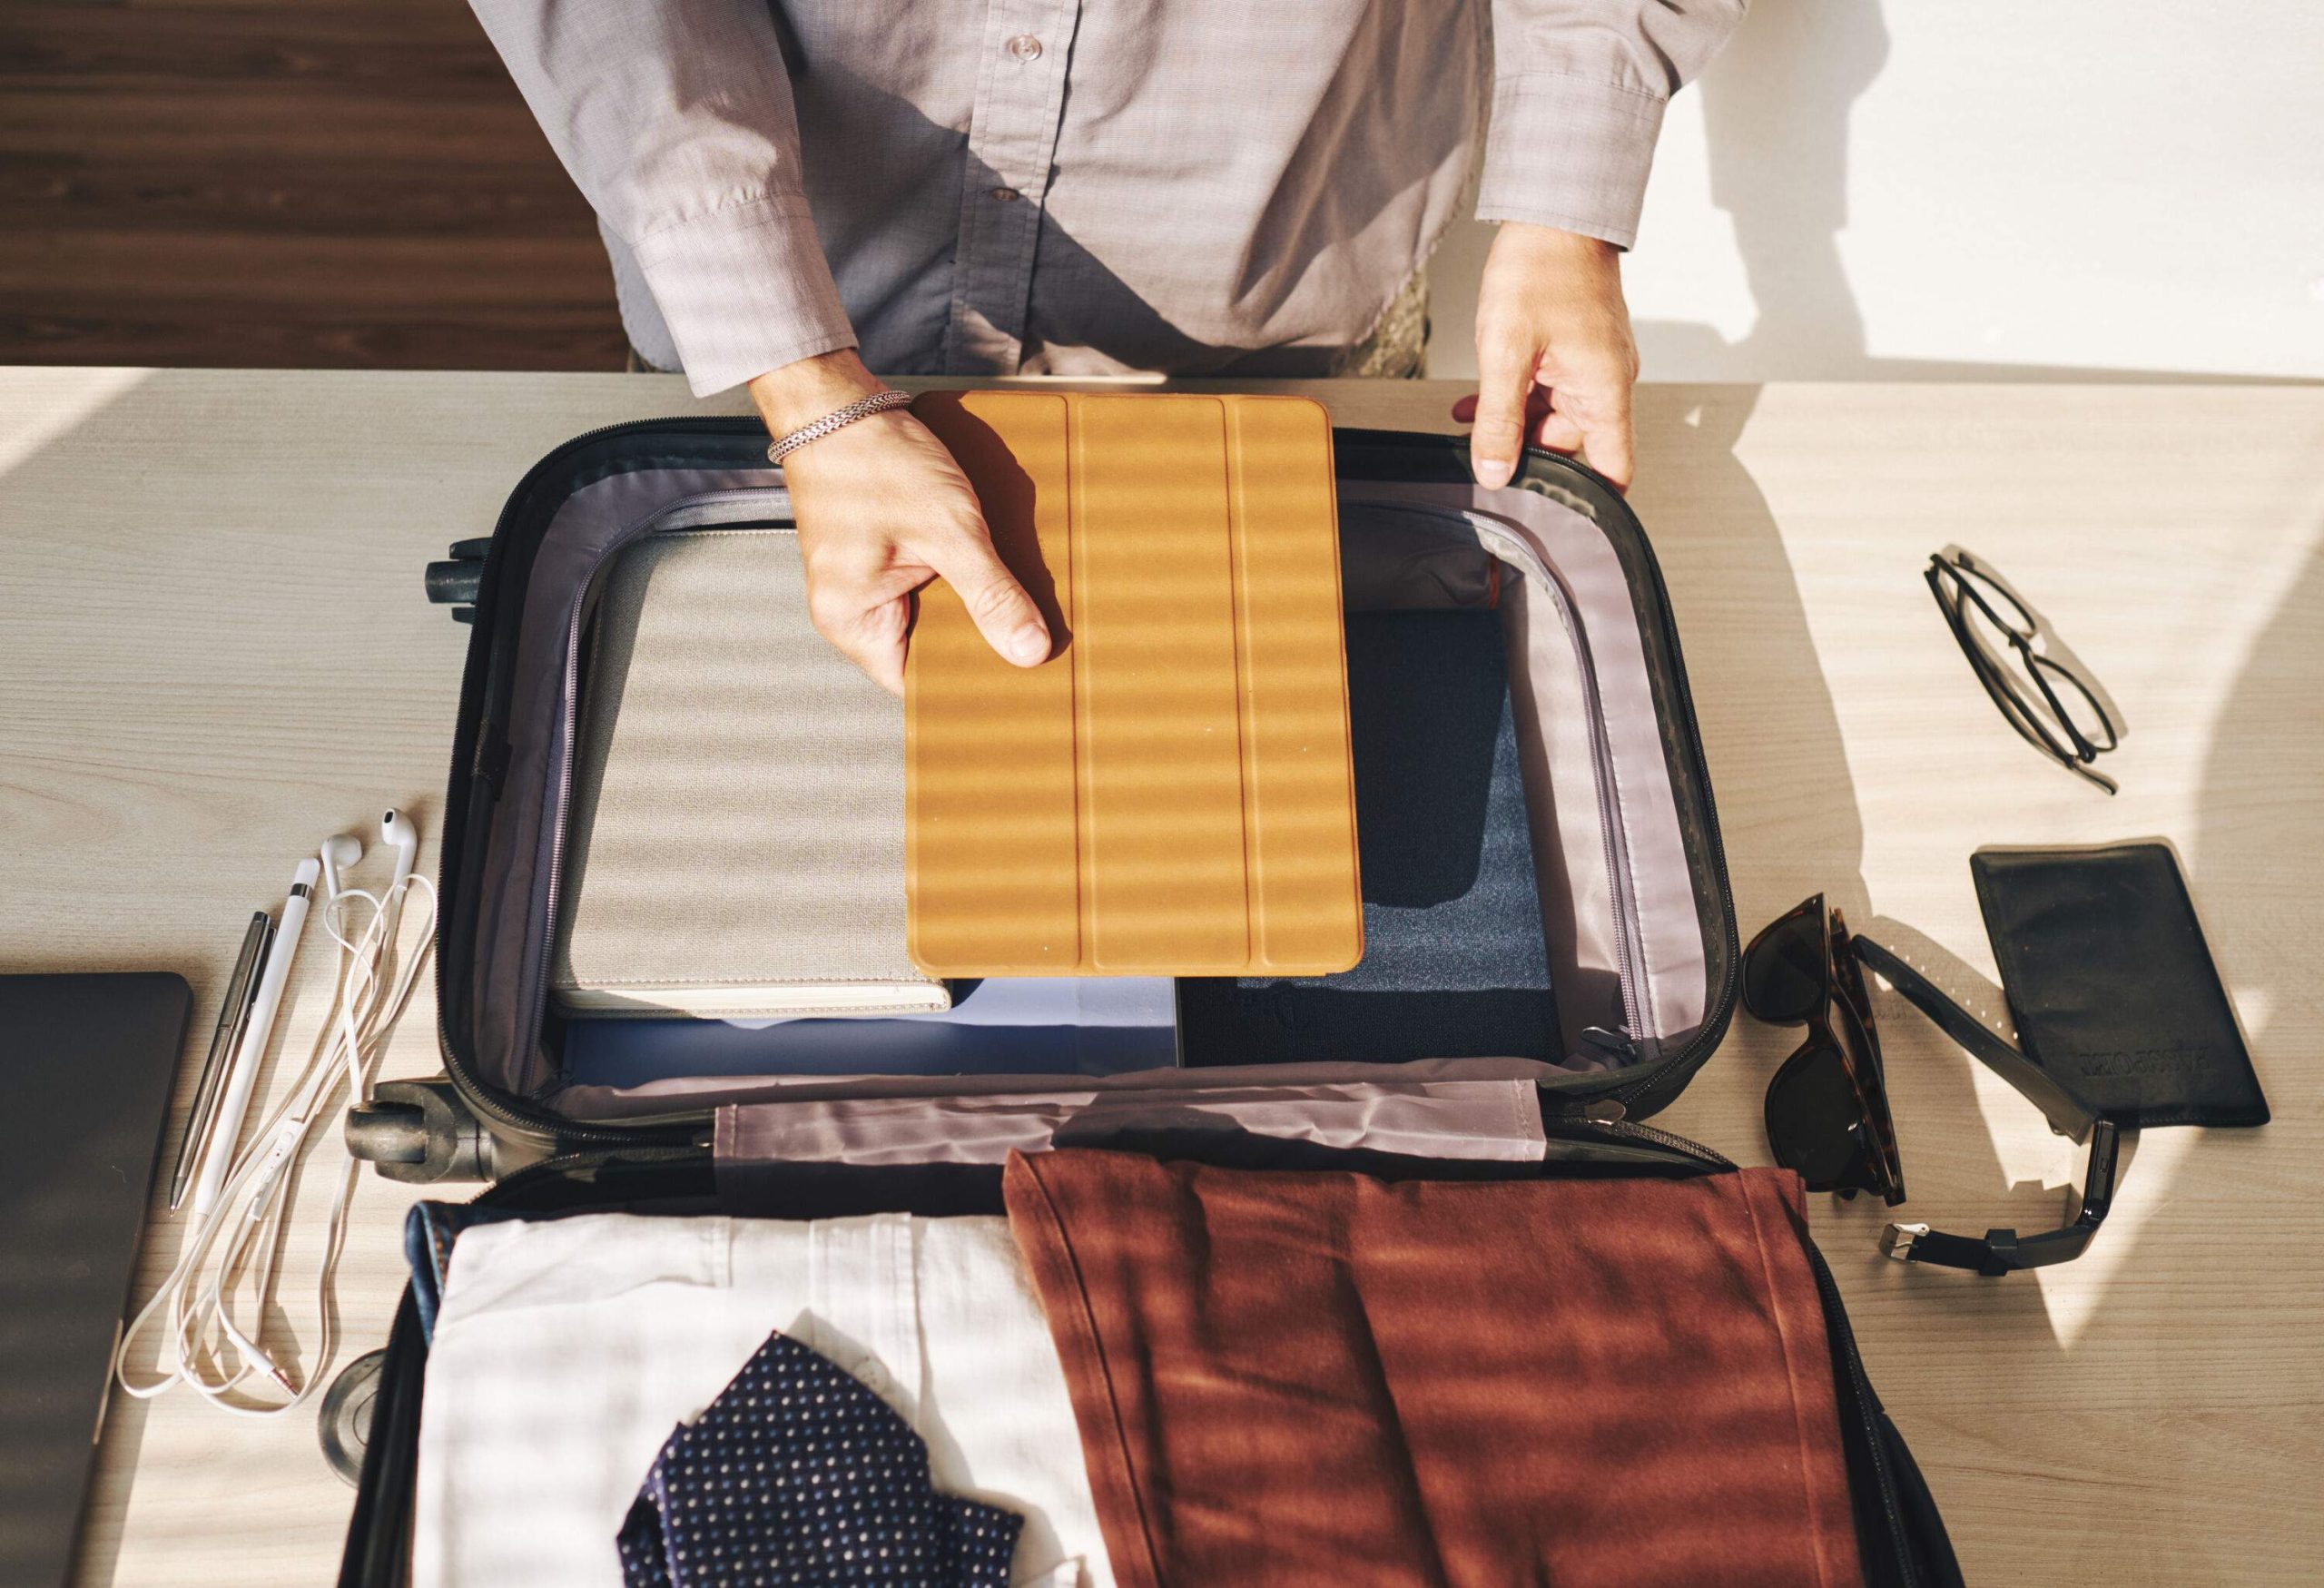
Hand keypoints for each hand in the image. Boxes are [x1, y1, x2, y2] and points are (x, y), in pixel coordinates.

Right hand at [750, 351, 1048, 694]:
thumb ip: (991, 594)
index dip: (967, 682)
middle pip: (924, 655)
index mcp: (851, 622)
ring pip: (927, 620)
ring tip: (1010, 604)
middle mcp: (848, 613)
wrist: (838, 404)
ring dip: (966, 609)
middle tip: (1027, 640)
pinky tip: (984, 572)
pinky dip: (953, 583)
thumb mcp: (949, 531)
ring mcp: (860, 587)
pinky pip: (921, 590)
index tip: (1017, 679)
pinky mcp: (874, 561)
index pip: (918, 686)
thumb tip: (1028, 650)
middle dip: (974, 645)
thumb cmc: (875, 461)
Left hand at [1460, 222, 1639, 491]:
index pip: (1613, 470)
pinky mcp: (1577, 348)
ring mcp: (1593, 364)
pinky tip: (1478, 397)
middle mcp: (1607, 382)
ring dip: (1513, 419)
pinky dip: (1516, 396)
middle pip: (1572, 445)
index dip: (1588, 501)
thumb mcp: (1505, 353)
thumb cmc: (1541, 270)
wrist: (1555, 211)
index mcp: (1606, 391)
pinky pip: (1549, 388)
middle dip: (1525, 450)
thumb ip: (1498, 420)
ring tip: (1470, 415)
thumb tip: (1495, 473)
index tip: (1551, 511)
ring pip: (1554, 416)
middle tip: (1481, 448)